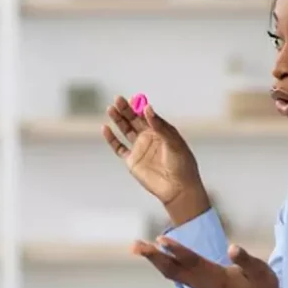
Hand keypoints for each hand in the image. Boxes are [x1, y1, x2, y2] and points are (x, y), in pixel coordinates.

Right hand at [103, 96, 209, 225]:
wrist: (178, 188)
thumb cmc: (182, 165)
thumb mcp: (173, 142)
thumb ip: (159, 126)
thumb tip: (147, 109)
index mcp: (161, 130)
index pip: (147, 115)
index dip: (139, 106)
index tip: (133, 99)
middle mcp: (149, 137)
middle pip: (134, 120)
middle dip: (125, 109)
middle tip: (118, 99)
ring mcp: (140, 148)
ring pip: (125, 130)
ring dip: (118, 119)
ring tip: (110, 108)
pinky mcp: (132, 161)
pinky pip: (119, 148)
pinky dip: (111, 139)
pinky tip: (106, 128)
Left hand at [134, 236, 287, 287]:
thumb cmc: (263, 287)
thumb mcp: (261, 272)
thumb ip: (247, 260)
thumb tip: (233, 248)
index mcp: (217, 278)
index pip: (193, 262)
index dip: (177, 250)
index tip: (160, 240)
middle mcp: (203, 284)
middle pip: (174, 270)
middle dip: (154, 257)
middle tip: (136, 245)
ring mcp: (199, 286)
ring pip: (171, 273)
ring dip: (154, 260)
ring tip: (137, 246)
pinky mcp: (198, 286)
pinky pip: (175, 274)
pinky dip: (162, 263)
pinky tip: (154, 254)